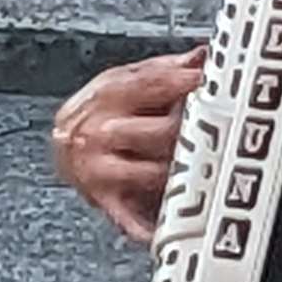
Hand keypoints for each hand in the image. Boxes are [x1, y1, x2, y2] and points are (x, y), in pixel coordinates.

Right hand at [52, 47, 202, 242]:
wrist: (64, 146)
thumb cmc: (100, 112)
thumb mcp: (124, 81)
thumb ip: (163, 71)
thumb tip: (201, 56)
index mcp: (106, 95)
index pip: (148, 84)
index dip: (181, 81)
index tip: (208, 81)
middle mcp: (98, 131)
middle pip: (158, 131)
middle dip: (189, 131)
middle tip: (217, 127)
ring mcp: (99, 168)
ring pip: (154, 173)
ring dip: (180, 170)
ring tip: (202, 163)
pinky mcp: (105, 200)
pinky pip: (131, 218)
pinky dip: (150, 225)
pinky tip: (171, 223)